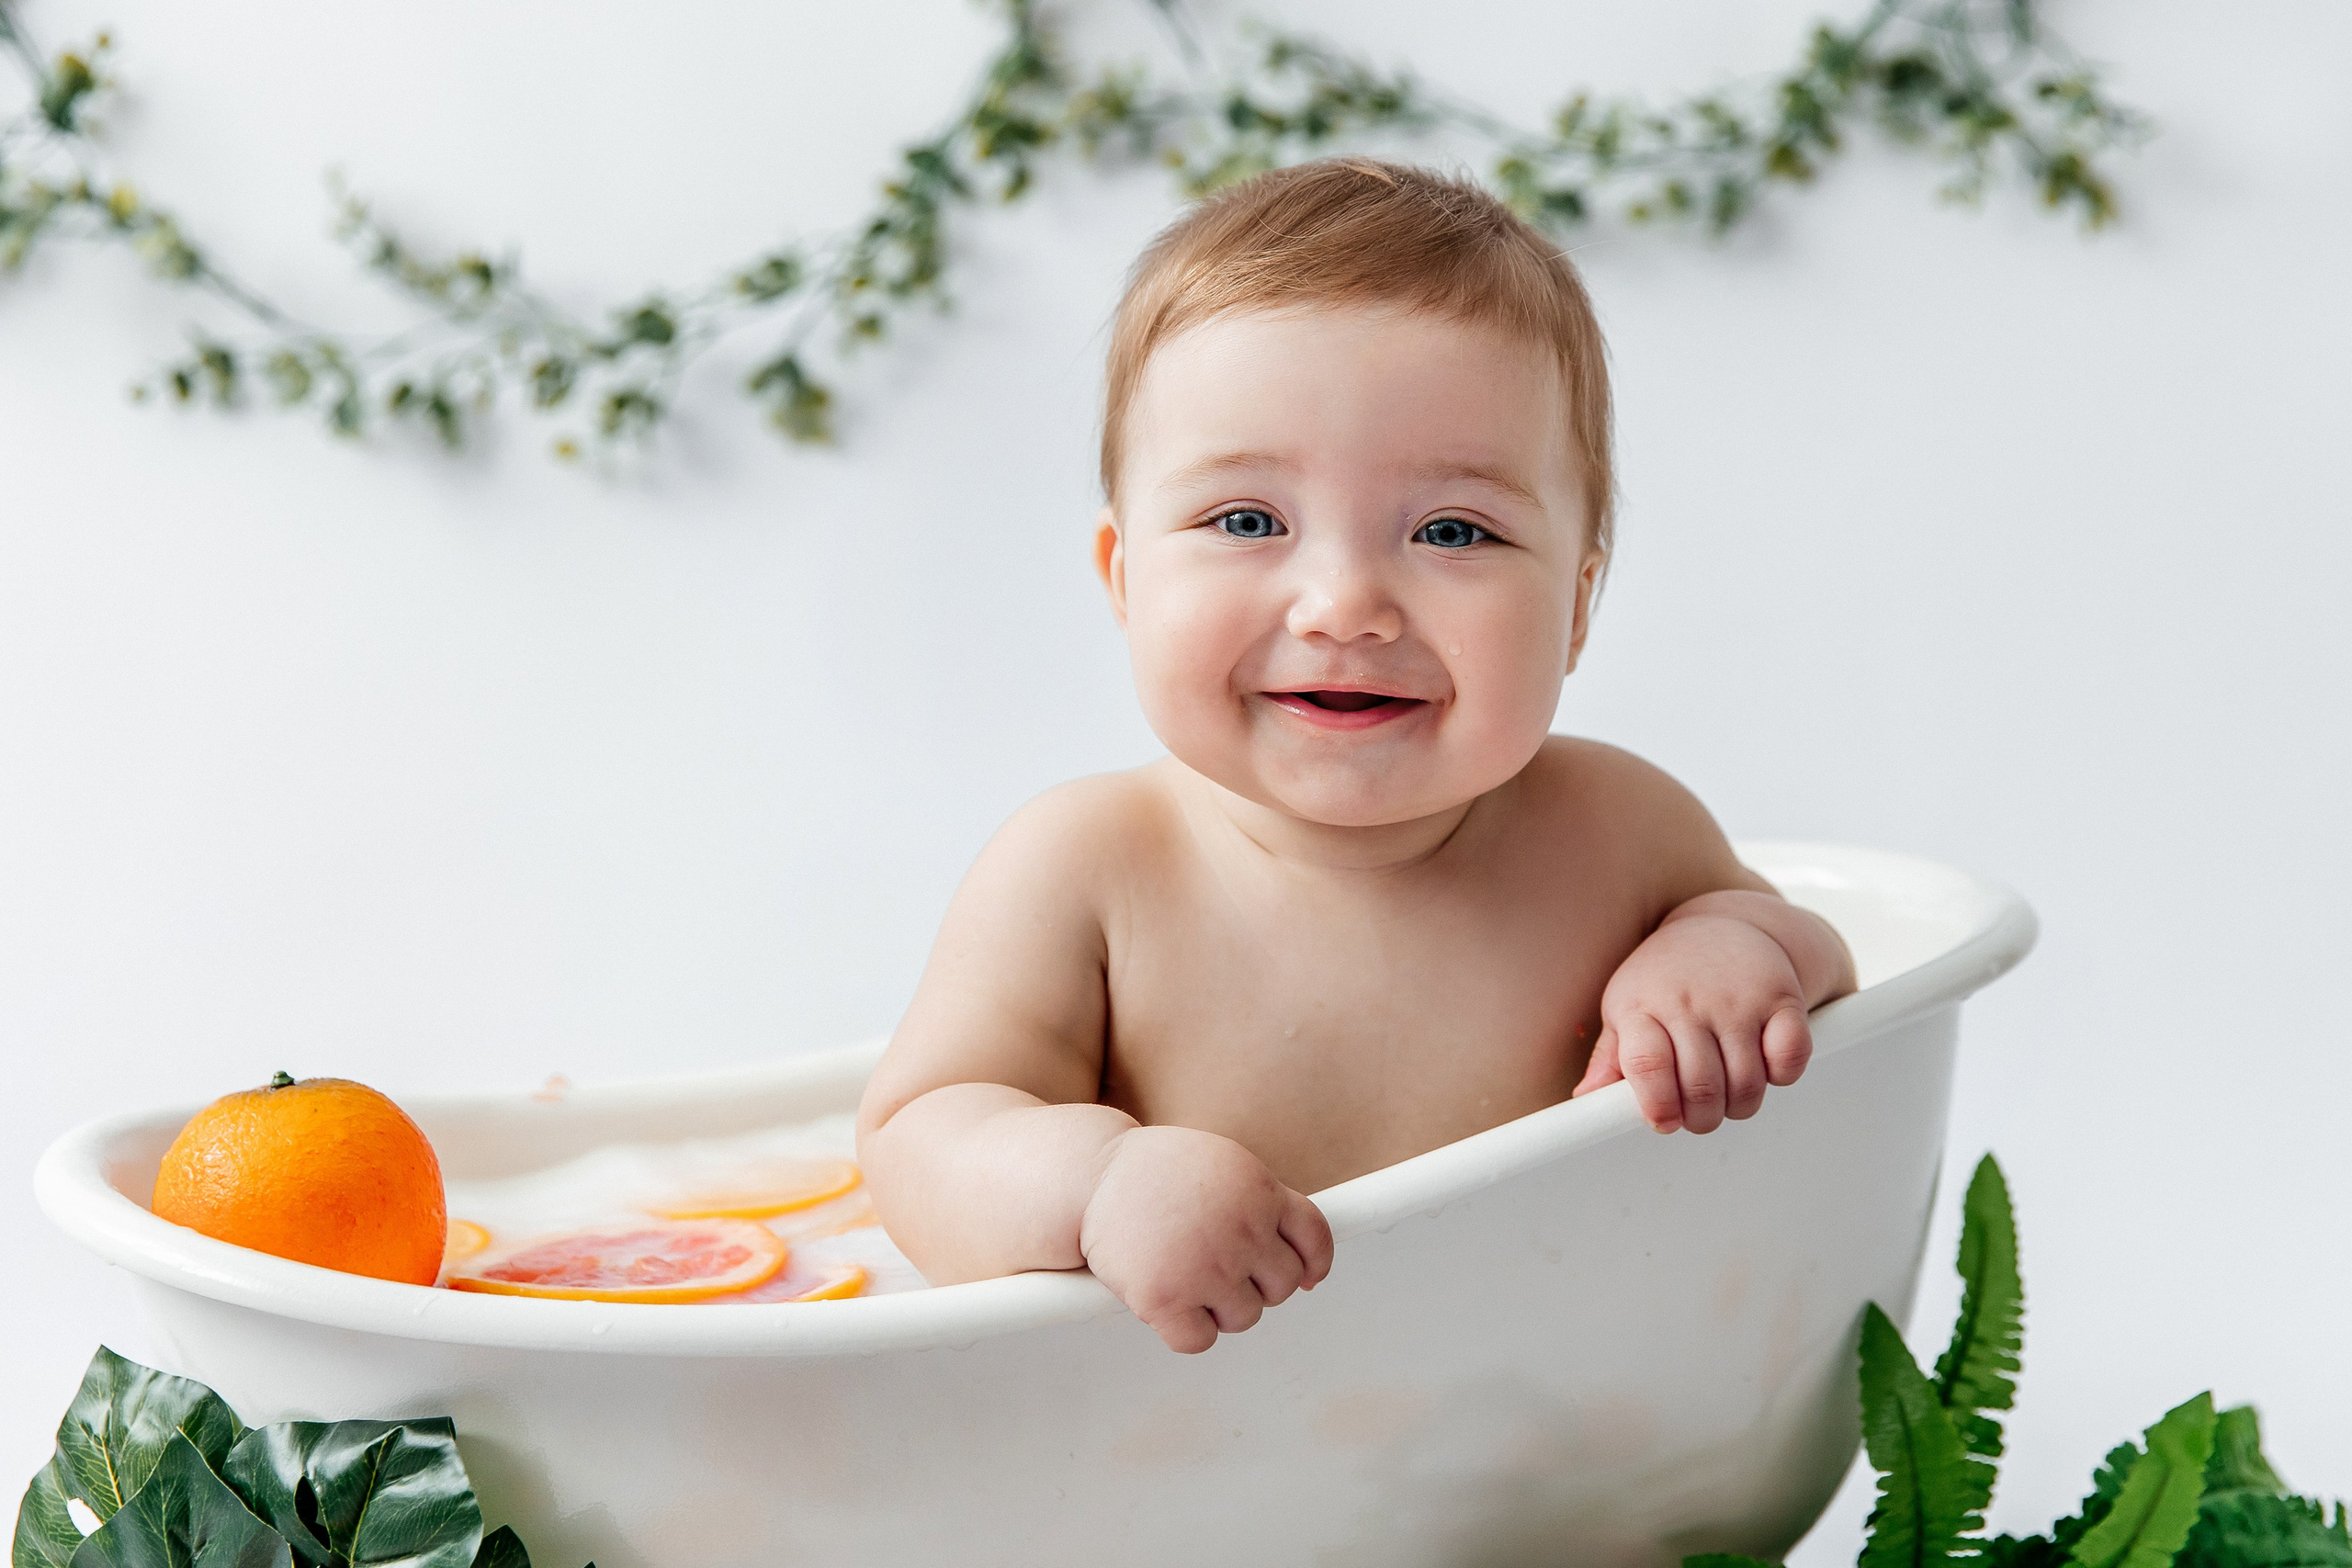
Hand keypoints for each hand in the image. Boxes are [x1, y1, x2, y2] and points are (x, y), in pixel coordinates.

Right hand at [1078, 1125, 1333, 1353]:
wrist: (1087, 1175)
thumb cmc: (1153, 1172)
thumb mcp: (1223, 1164)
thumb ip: (1264, 1204)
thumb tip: (1310, 1271)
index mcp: (1258, 1191)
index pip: (1315, 1240)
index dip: (1312, 1265)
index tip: (1303, 1276)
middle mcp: (1241, 1230)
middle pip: (1282, 1286)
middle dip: (1256, 1284)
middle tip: (1217, 1267)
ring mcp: (1205, 1266)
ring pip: (1244, 1318)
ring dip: (1219, 1307)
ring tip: (1186, 1276)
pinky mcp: (1166, 1299)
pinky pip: (1199, 1341)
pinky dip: (1185, 1330)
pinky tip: (1166, 1301)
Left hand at [1573, 912, 1813, 1133]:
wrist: (1719, 926)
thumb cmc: (1665, 979)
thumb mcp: (1626, 1008)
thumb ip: (1612, 1058)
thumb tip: (1585, 1099)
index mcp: (1642, 1007)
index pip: (1646, 1064)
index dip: (1657, 1105)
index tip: (1664, 1122)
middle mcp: (1689, 1001)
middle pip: (1701, 1086)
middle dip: (1702, 1118)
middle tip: (1699, 1115)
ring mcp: (1737, 999)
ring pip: (1747, 1083)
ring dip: (1740, 1105)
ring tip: (1729, 1095)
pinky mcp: (1781, 997)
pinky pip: (1790, 1058)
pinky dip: (1781, 1075)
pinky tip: (1764, 1065)